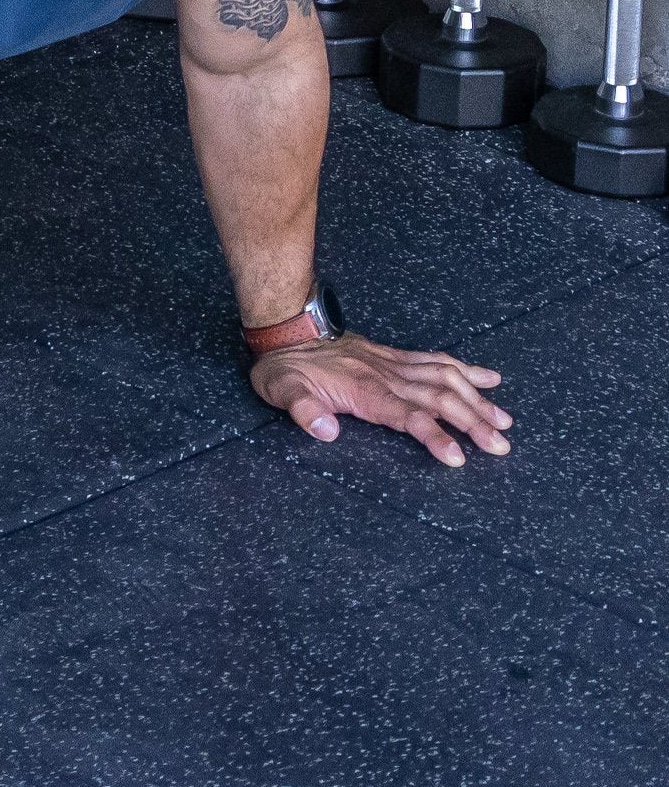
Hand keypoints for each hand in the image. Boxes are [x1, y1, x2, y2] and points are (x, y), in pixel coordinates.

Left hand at [251, 332, 510, 466]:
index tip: (458, 457)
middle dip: (472, 422)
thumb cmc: (285, 367)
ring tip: (505, 422)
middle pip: (438, 397)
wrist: (287, 329)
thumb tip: (326, 430)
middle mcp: (386, 375)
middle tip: (500, 447)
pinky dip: (466, 369)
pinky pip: (436, 359)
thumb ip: (302, 410)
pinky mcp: (395, 355)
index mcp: (364, 389)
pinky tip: (490, 378)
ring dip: (477, 399)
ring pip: (445, 377)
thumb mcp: (281, 389)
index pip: (407, 415)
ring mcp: (393, 363)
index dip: (433, 435)